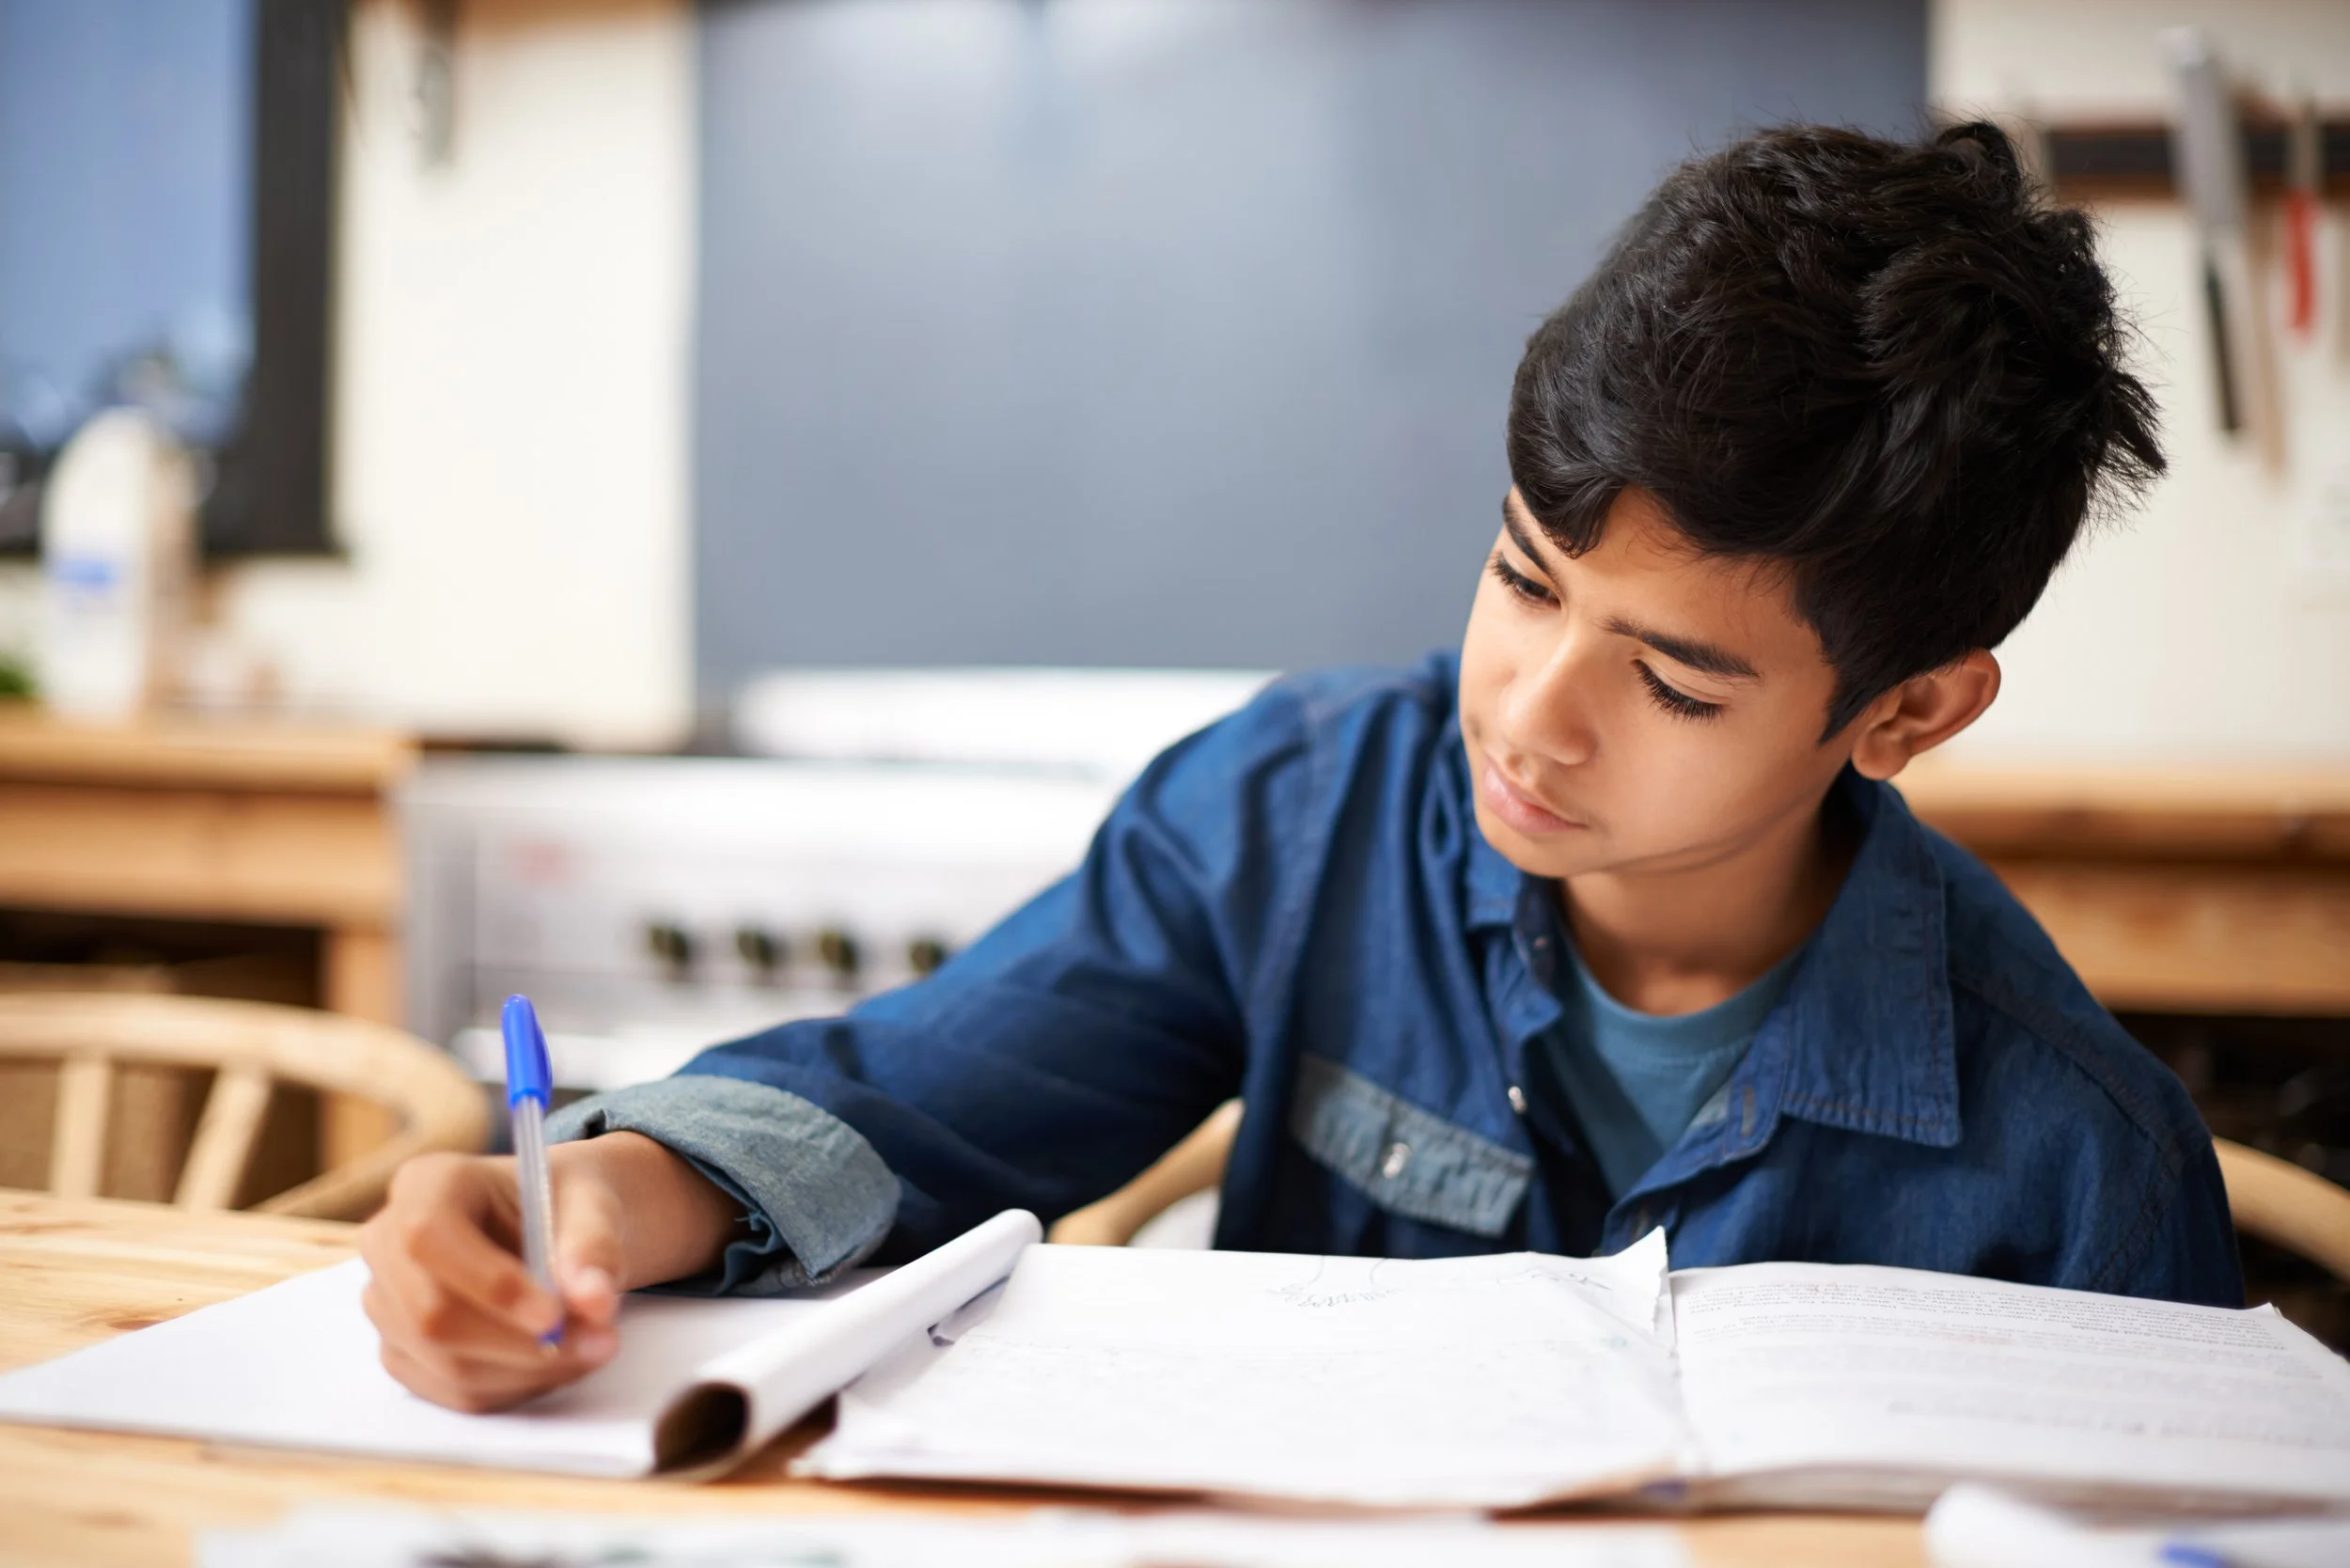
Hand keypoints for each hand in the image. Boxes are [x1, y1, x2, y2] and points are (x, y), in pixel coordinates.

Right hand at [359, 1132, 737, 1412]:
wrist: (554, 1229)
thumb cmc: (563, 1205)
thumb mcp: (592, 1205)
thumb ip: (593, 1247)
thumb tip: (595, 1302)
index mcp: (426, 1184)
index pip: (430, 1238)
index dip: (490, 1284)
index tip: (556, 1315)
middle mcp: (388, 1244)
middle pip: (432, 1316)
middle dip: (520, 1343)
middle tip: (598, 1342)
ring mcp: (388, 1304)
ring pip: (446, 1363)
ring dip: (529, 1370)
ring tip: (592, 1346)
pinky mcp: (403, 1352)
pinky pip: (454, 1392)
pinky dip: (516, 1387)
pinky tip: (558, 1362)